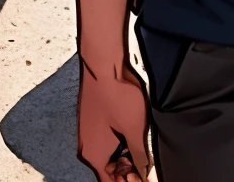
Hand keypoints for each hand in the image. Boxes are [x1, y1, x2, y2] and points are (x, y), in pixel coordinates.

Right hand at [76, 57, 150, 180]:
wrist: (103, 62)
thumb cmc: (118, 96)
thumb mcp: (135, 131)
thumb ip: (141, 157)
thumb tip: (146, 173)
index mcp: (93, 155)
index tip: (144, 178)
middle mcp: (86, 146)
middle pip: (107, 171)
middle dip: (127, 173)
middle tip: (147, 169)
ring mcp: (88, 130)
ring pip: (108, 154)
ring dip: (124, 158)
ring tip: (143, 154)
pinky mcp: (92, 118)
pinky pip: (105, 140)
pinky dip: (119, 144)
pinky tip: (133, 137)